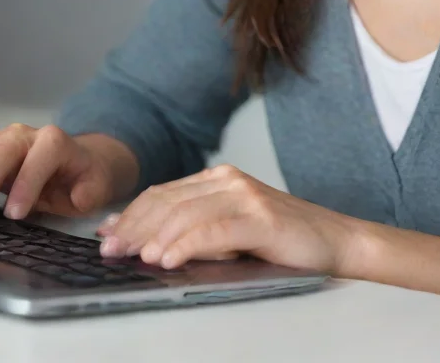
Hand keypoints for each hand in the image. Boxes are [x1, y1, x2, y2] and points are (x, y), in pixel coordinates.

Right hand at [0, 123, 138, 223]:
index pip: (41, 155)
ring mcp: (9, 137)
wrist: (78, 164)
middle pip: (4, 147)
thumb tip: (76, 196)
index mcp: (59, 143)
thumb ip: (89, 193)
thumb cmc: (84, 179)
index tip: (15, 214)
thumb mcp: (96, 190)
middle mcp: (31, 134)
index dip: (26, 182)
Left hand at [96, 164, 357, 272]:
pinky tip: (168, 260)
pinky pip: (214, 230)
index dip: (130, 215)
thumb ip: (193, 228)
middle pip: (167, 200)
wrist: (335, 241)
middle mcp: (229, 180)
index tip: (104, 238)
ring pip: (185, 212)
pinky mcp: (260, 217)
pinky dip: (186, 245)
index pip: (163, 193)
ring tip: (134, 258)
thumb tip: (141, 242)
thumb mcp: (230, 230)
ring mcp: (246, 195)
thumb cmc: (281, 241)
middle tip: (109, 252)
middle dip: (133, 226)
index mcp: (220, 178)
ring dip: (154, 237)